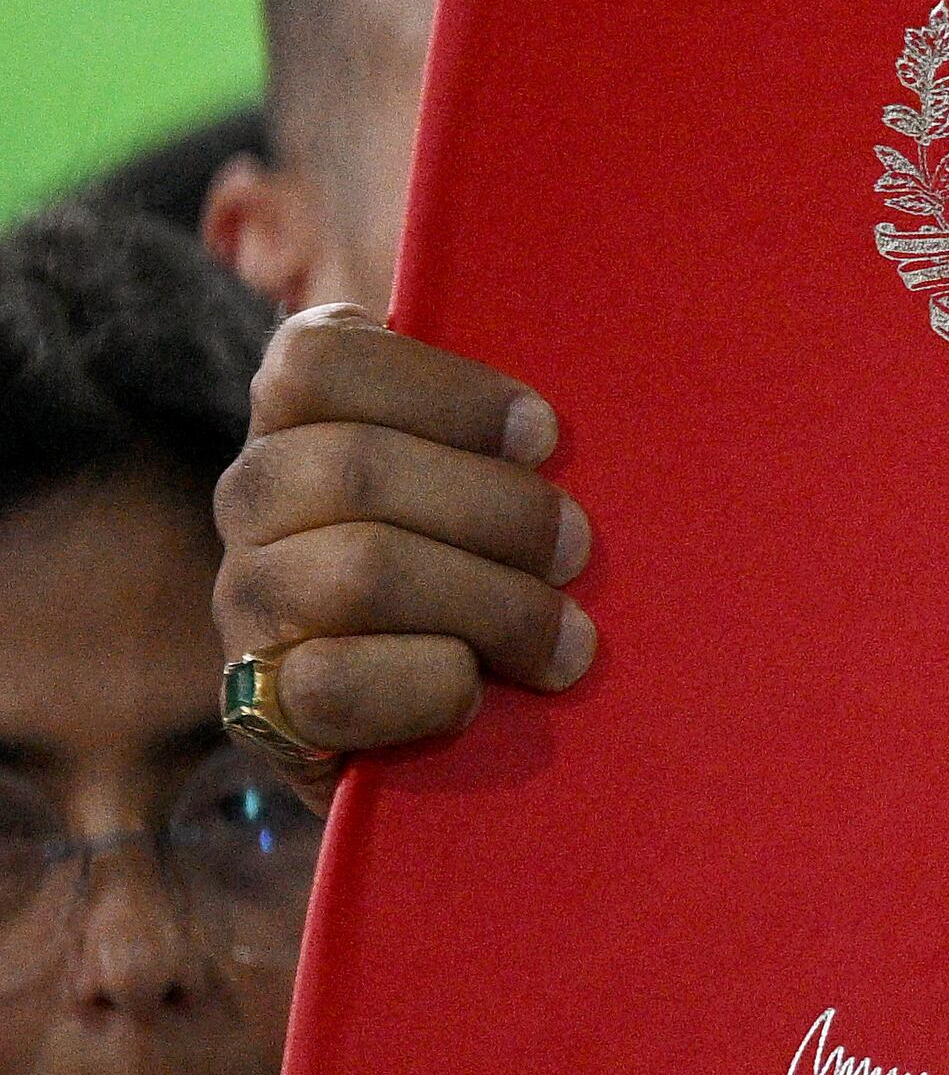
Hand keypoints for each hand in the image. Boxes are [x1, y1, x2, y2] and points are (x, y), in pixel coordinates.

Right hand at [211, 307, 594, 803]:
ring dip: (491, 606)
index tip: (543, 436)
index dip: (442, 391)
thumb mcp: (492, 464)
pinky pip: (333, 682)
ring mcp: (246, 598)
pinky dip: (431, 684)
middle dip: (497, 512)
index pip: (317, 359)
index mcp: (300, 414)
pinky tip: (477, 691)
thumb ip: (497, 408)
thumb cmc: (487, 555)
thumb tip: (548, 373)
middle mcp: (254, 495)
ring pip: (358, 573)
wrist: (427, 716)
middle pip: (354, 469)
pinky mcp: (260, 703)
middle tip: (576, 550)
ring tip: (566, 640)